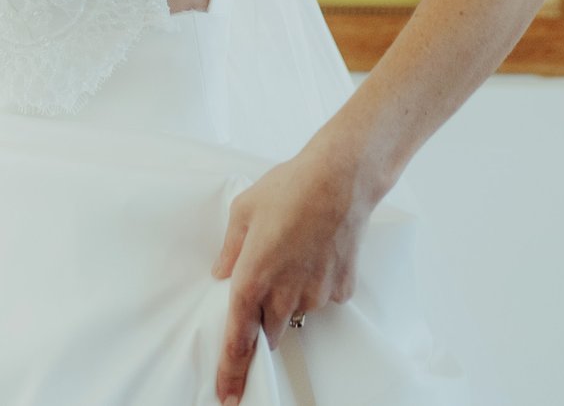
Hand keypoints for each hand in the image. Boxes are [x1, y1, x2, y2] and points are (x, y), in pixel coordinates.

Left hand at [207, 142, 372, 403]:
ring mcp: (316, 294)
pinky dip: (314, 284)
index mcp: (253, 276)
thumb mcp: (244, 210)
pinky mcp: (340, 290)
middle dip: (260, 323)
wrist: (341, 180)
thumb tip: (222, 272)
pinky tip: (316, 253)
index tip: (226, 393)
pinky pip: (321, 299)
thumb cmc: (290, 188)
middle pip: (267, 331)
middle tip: (266, 286)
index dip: (231, 368)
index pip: (238, 336)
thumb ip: (230, 249)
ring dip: (288, 298)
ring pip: (295, 313)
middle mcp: (285, 293)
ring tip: (293, 253)